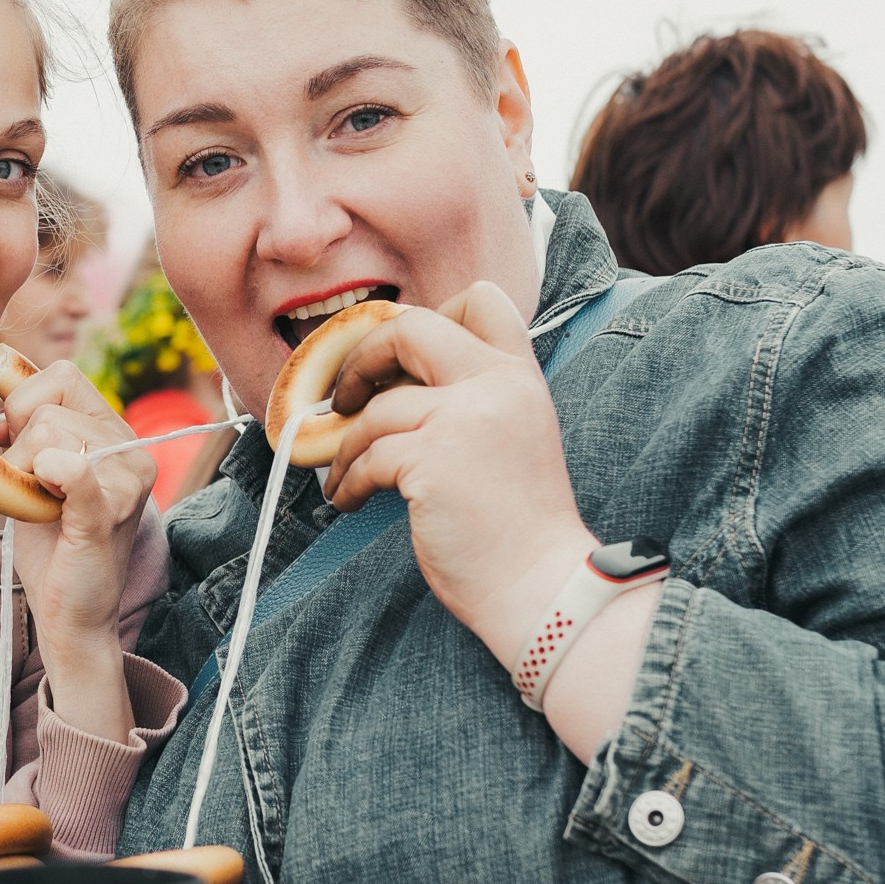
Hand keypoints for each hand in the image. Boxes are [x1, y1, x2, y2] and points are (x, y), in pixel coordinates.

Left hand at [0, 359, 153, 739]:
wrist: (72, 615)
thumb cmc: (53, 544)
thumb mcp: (39, 472)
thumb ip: (29, 426)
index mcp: (118, 433)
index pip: (62, 373)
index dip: (22, 401)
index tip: (9, 441)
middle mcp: (131, 450)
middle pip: (47, 404)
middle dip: (16, 442)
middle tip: (27, 486)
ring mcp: (124, 482)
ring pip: (46, 431)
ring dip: (19, 472)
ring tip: (38, 507)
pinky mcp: (106, 515)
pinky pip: (73, 469)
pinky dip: (52, 474)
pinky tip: (47, 499)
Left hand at [323, 287, 659, 762]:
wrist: (542, 585)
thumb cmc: (518, 527)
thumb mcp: (509, 439)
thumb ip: (473, 401)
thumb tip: (390, 386)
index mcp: (520, 377)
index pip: (482, 298)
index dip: (429, 315)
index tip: (397, 360)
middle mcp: (496, 385)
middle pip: (411, 327)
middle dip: (362, 359)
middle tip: (345, 400)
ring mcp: (465, 419)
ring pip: (375, 407)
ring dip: (345, 445)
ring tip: (342, 475)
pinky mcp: (432, 460)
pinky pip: (366, 455)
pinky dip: (346, 479)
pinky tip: (348, 499)